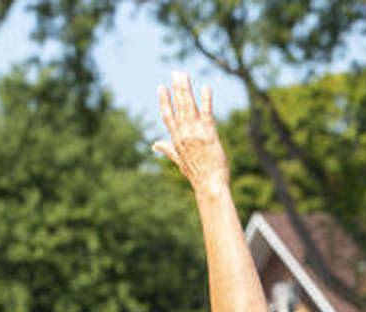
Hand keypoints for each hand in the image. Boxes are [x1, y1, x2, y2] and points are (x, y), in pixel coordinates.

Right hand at [153, 72, 228, 191]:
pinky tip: (206, 87)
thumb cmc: (197, 175)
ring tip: (184, 74)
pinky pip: (207, 113)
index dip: (164, 101)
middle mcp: (184, 133)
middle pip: (178, 106)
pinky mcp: (209, 134)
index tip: (161, 87)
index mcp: (176, 139)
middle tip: (176, 72)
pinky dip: (206, 100)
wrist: (210, 185)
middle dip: (177, 88)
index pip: (167, 115)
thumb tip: (155, 144)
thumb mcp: (180, 161)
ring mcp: (196, 133)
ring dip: (187, 89)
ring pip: (189, 106)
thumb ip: (168, 149)